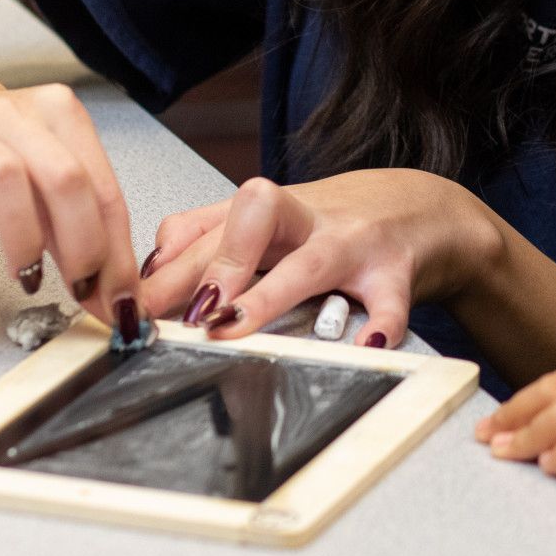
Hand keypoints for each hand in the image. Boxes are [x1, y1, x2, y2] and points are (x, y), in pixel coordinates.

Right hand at [0, 81, 138, 326]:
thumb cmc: (0, 151)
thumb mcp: (48, 180)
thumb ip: (81, 228)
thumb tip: (113, 296)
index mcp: (62, 116)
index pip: (104, 189)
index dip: (115, 252)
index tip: (117, 298)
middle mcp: (17, 114)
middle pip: (66, 180)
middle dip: (82, 247)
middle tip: (78, 289)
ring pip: (7, 176)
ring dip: (22, 239)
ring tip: (25, 274)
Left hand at [135, 170, 500, 347]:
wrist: (423, 208)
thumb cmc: (334, 222)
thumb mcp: (270, 224)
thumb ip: (210, 239)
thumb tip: (148, 273)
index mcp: (267, 212)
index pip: (204, 227)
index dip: (164, 266)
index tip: (132, 307)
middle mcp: (305, 220)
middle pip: (251, 220)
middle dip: (209, 266)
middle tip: (170, 315)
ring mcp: (351, 244)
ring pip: (310, 260)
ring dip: (269, 294)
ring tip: (231, 326)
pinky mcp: (396, 273)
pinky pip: (389, 301)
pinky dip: (379, 325)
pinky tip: (362, 347)